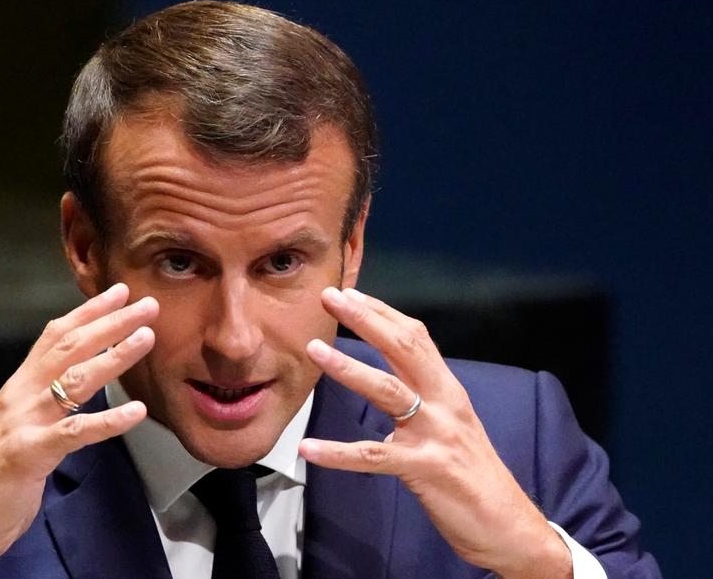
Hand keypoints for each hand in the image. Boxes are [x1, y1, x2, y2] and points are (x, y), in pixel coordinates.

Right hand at [0, 283, 157, 577]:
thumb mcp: (20, 422)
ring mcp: (25, 422)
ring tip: (146, 338)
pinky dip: (108, 421)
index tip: (120, 291)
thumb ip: (45, 396)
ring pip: (76, 380)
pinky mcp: (31, 453)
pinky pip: (76, 433)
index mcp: (20, 385)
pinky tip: (136, 412)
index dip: (88, 311)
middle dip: (111, 322)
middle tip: (147, 304)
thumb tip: (81, 372)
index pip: (55, 336)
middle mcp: (21, 394)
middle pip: (70, 347)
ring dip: (115, 356)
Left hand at [299, 287, 570, 578]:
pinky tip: (308, 449)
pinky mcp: (425, 469)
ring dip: (349, 368)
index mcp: (448, 391)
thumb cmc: (473, 476)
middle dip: (366, 319)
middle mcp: (445, 404)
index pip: (415, 337)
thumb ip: (425, 399)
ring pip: (389, 391)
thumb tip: (391, 377)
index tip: (351, 293)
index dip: (382, 312)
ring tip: (314, 350)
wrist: (510, 527)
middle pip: (404, 348)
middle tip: (330, 296)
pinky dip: (338, 453)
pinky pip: (373, 457)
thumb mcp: (451, 426)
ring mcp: (436, 435)